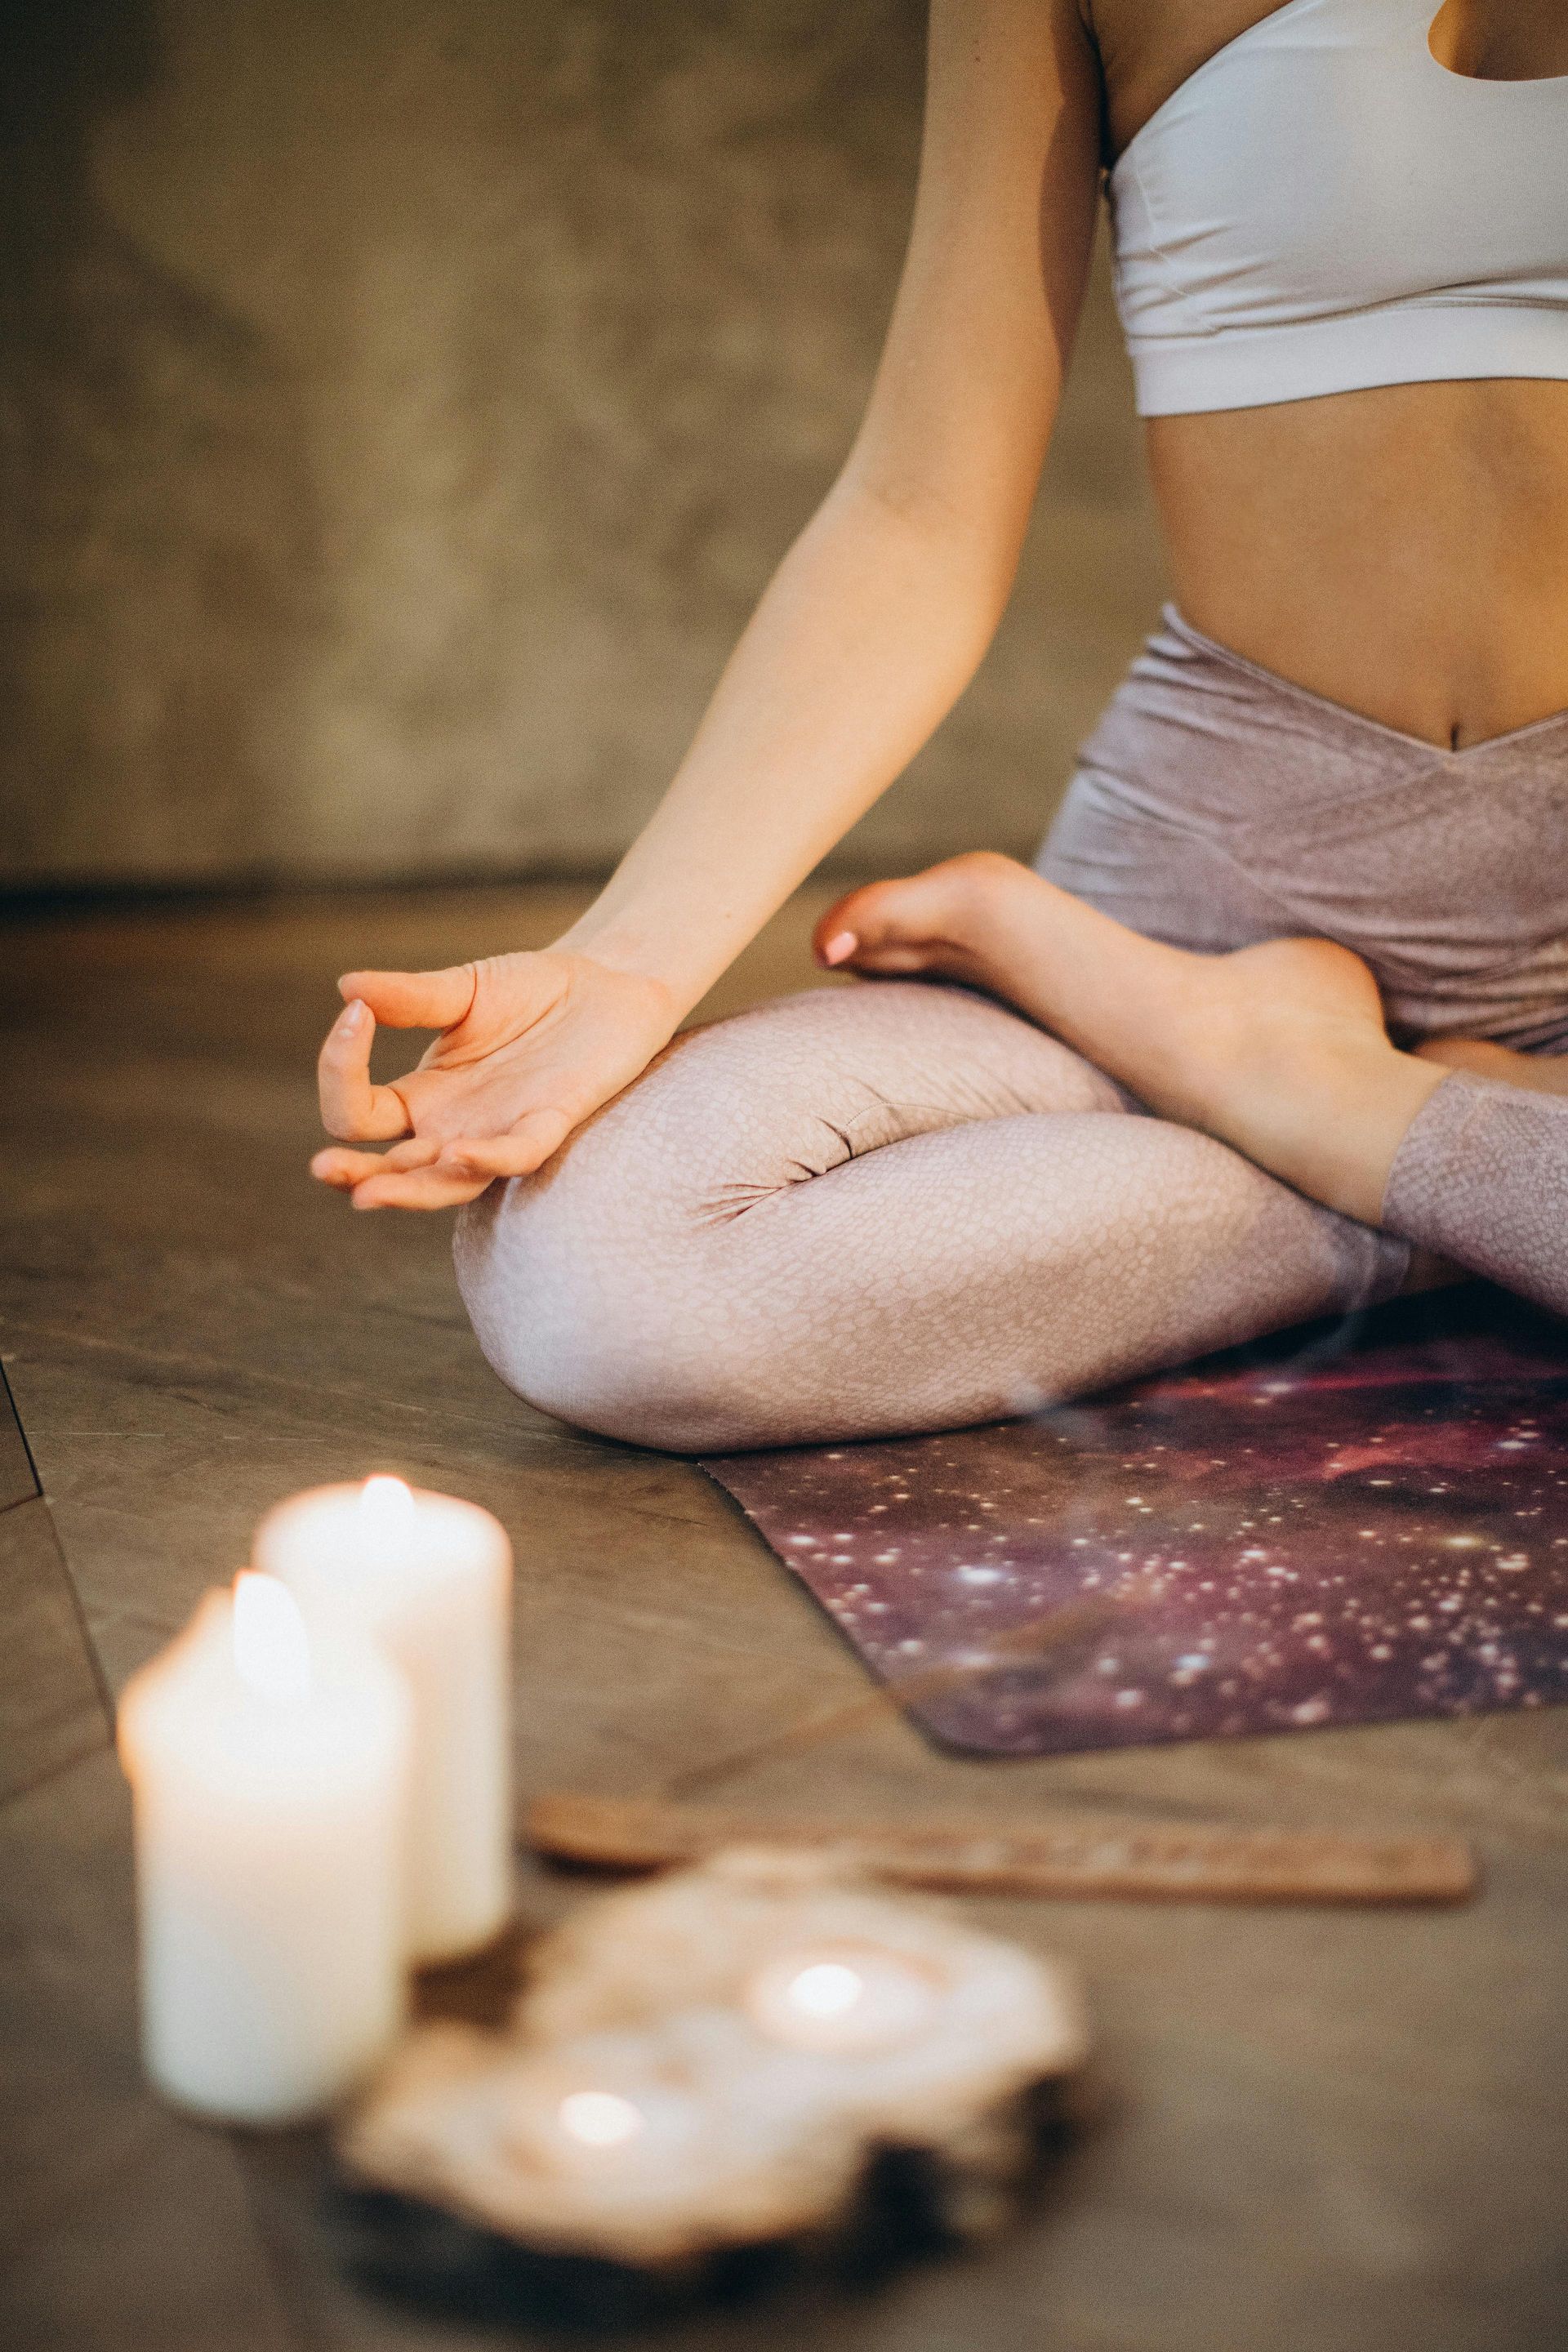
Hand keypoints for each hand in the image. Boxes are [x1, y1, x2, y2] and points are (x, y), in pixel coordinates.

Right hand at [311, 950, 680, 1209]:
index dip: (341, 1070)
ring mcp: (499, 1132)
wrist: (606, 985)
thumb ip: (410, 996)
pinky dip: (488, 1159)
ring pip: (446, 1183)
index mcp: (420, 1097)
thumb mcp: (462, 989)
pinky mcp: (550, 1124)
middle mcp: (452, 1128)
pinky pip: (518, 1156)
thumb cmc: (533, 992)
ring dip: (408, 1191)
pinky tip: (458, 1153)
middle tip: (323, 1167)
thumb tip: (345, 987)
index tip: (354, 1014)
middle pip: (390, 1168)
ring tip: (366, 1193)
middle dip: (354, 1172)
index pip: (357, 1112)